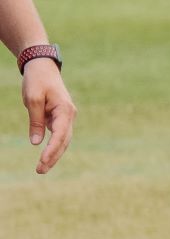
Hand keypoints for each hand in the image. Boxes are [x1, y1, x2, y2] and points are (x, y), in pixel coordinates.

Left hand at [20, 58, 74, 173]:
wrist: (42, 68)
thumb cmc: (37, 81)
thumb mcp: (32, 99)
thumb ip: (35, 121)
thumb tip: (36, 143)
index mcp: (65, 110)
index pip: (60, 134)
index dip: (51, 149)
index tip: (42, 161)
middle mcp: (69, 116)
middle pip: (64, 142)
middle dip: (53, 157)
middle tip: (40, 171)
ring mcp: (66, 118)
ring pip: (62, 141)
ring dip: (53, 155)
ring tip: (41, 168)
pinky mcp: (60, 118)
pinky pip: (58, 136)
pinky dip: (53, 147)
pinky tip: (45, 157)